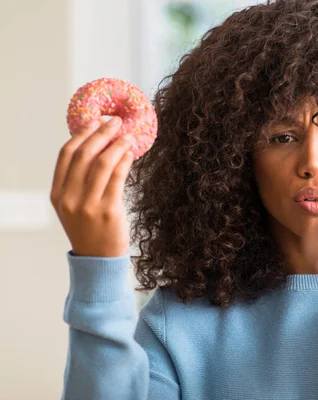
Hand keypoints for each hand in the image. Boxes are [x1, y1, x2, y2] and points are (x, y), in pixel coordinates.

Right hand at [50, 117, 133, 256]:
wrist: (98, 260)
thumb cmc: (90, 229)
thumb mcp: (74, 206)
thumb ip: (78, 182)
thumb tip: (97, 147)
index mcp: (57, 194)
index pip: (66, 155)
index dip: (81, 134)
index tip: (94, 121)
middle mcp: (69, 198)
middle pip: (84, 154)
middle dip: (100, 133)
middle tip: (115, 121)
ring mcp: (88, 205)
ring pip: (102, 163)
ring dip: (116, 144)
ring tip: (127, 134)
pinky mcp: (108, 211)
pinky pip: (117, 178)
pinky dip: (124, 161)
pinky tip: (131, 153)